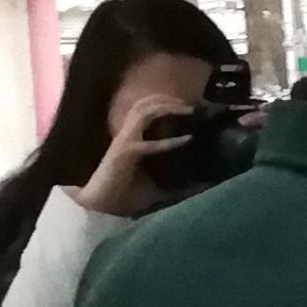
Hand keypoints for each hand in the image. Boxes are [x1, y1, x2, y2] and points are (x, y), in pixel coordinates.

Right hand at [75, 88, 194, 217]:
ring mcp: (125, 141)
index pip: (144, 111)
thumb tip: (203, 186)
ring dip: (165, 107)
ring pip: (142, 112)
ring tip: (187, 109)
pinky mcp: (126, 153)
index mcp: (131, 138)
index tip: (186, 105)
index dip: (163, 103)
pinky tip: (188, 140)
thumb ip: (178, 184)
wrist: (103, 207)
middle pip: (143, 105)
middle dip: (166, 99)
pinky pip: (150, 142)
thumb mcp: (158, 186)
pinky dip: (170, 141)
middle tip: (189, 104)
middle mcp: (127, 135)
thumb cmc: (127, 196)